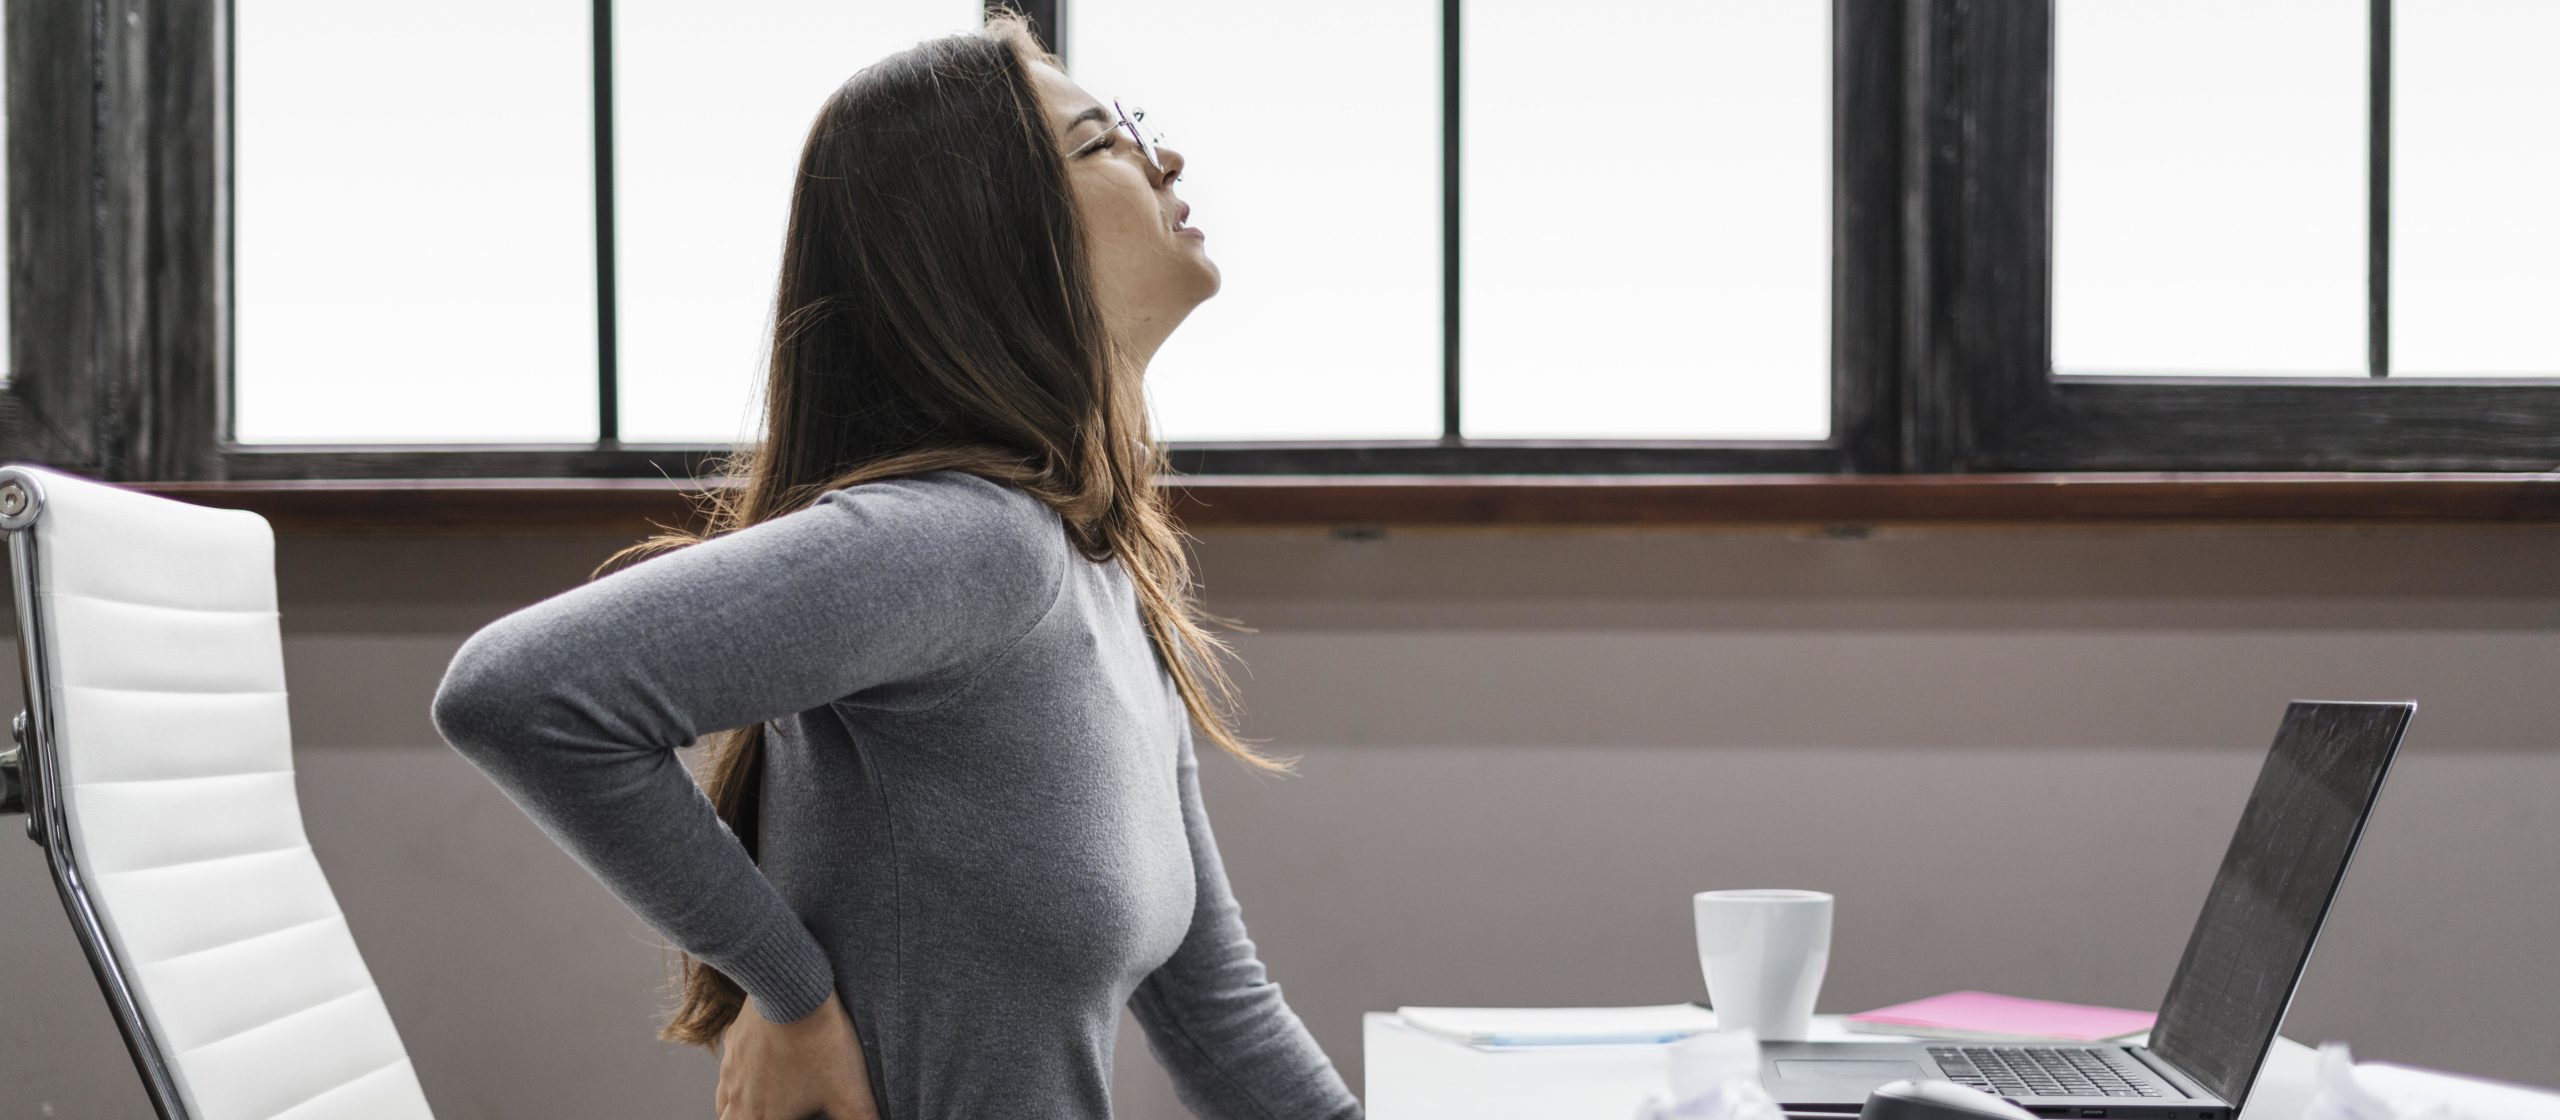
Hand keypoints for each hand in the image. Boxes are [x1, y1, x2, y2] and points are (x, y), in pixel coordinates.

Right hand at [716, 990, 880, 1119]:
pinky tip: (765, 1059)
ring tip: (766, 1098)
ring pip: (723, 1097)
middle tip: (775, 1112)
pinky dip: (742, 1070)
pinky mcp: (734, 1038)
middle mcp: (736, 1095)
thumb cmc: (820, 1043)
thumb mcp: (850, 1090)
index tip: (792, 1117)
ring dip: (739, 1103)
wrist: (792, 989)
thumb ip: (864, 1118)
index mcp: (759, 1116)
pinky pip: (731, 1062)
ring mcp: (731, 1065)